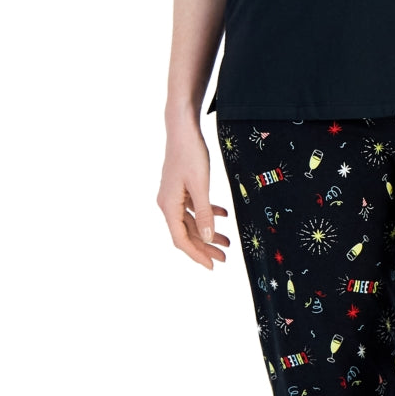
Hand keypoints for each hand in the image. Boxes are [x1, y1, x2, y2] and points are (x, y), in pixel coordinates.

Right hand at [157, 114, 229, 269]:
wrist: (182, 129)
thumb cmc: (190, 154)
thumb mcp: (200, 186)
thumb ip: (204, 213)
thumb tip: (207, 238)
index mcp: (168, 206)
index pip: (181, 239)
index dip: (196, 254)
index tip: (212, 266)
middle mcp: (167, 203)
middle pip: (186, 233)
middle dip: (205, 247)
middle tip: (224, 258)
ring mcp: (174, 196)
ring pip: (191, 221)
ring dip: (208, 231)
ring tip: (227, 241)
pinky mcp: (181, 188)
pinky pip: (193, 207)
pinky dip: (207, 213)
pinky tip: (223, 215)